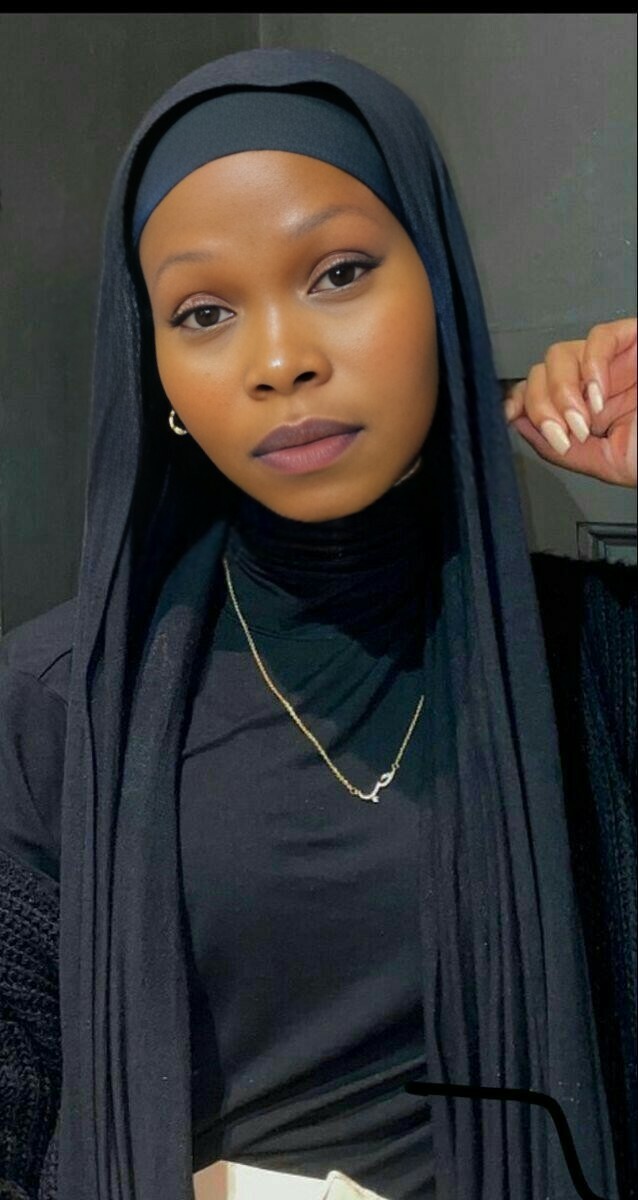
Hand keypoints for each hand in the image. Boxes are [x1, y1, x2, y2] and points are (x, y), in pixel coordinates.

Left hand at [503, 318, 636, 487]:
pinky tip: (600, 394)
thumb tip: (521, 427)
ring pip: (562, 353)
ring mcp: (615, 359)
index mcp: (587, 410)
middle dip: (543, 404)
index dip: (519, 399)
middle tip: (564, 431)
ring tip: (585, 419)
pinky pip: (599, 337)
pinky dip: (592, 365)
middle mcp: (596, 382)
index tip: (509, 414)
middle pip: (542, 371)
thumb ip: (564, 450)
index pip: (538, 391)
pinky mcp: (635, 338)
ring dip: (564, 390)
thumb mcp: (607, 462)